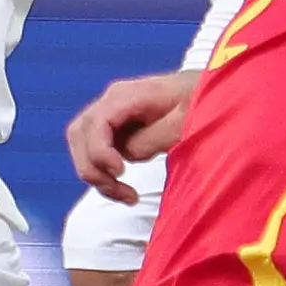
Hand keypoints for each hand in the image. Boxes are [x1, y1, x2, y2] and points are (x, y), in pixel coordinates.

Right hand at [65, 70, 198, 197]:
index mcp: (125, 95)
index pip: (96, 123)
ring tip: (125, 195)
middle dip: (93, 168)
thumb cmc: (198, 101)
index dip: (100, 151)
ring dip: (96, 174)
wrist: (206, 90)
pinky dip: (104, 174)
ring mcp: (109, 114)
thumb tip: (126, 156)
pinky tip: (125, 188)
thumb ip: (151, 139)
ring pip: (82, 146)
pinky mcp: (114, 129)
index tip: (120, 172)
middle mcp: (111, 102)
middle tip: (121, 190)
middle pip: (79, 135)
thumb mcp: (183, 121)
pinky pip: (95, 152)